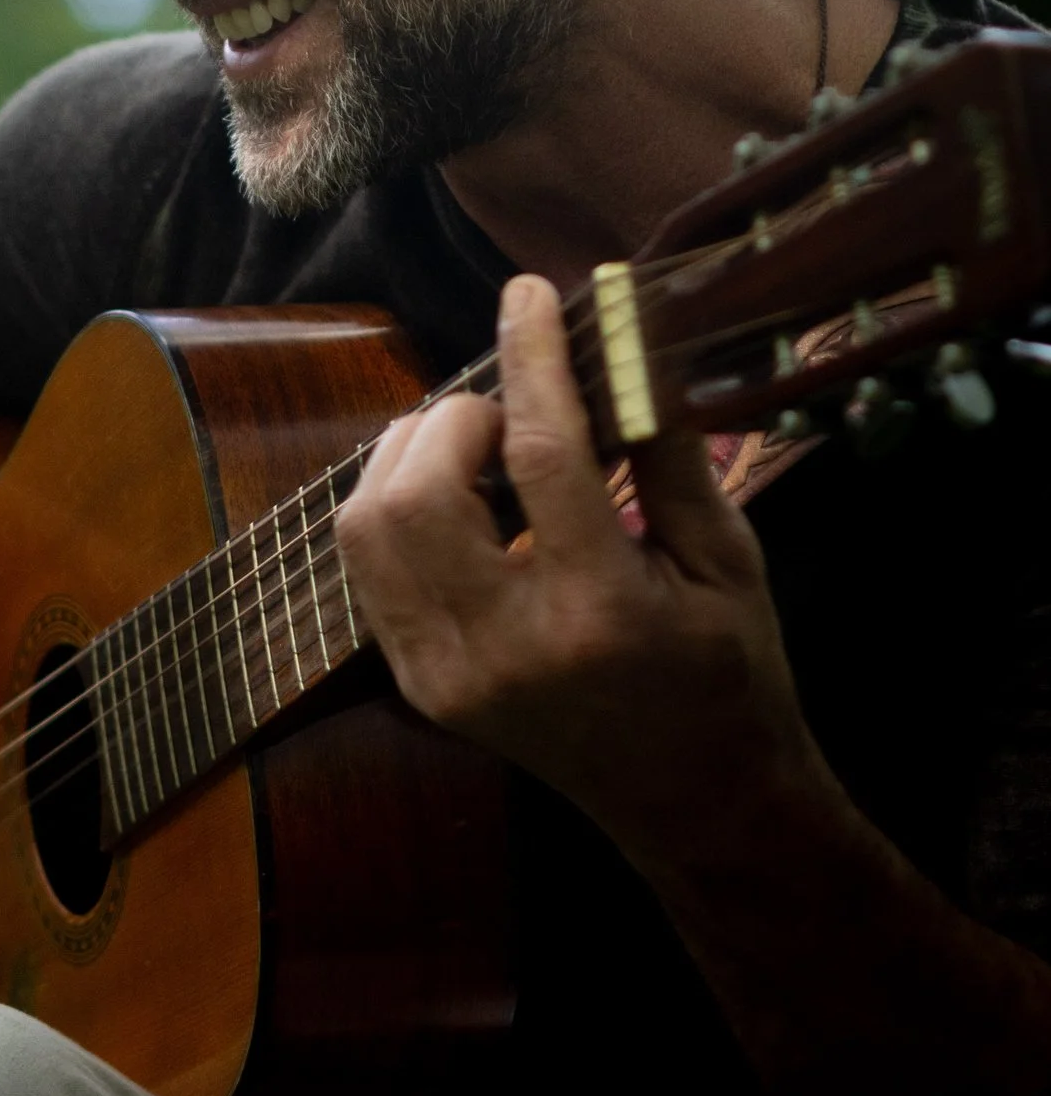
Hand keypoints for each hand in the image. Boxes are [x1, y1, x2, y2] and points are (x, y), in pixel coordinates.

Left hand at [335, 269, 823, 874]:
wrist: (694, 802)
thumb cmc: (728, 672)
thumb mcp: (728, 558)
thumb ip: (668, 448)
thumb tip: (625, 337)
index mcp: (600, 610)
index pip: (540, 451)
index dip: (528, 357)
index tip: (527, 293)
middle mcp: (507, 647)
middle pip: (418, 491)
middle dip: (451, 418)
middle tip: (500, 406)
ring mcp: (448, 675)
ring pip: (367, 528)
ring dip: (404, 460)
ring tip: (468, 444)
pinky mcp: (420, 686)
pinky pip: (366, 571)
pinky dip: (391, 512)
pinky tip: (448, 498)